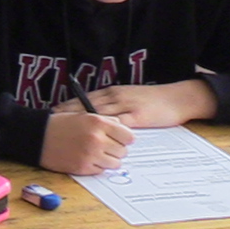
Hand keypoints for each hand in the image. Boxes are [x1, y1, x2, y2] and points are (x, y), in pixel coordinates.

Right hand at [40, 112, 134, 174]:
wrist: (36, 136)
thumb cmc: (59, 125)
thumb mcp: (84, 115)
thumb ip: (107, 121)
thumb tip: (123, 130)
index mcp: (98, 123)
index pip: (129, 136)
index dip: (124, 138)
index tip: (118, 139)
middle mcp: (97, 139)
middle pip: (123, 151)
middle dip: (116, 150)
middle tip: (104, 147)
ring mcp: (90, 155)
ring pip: (115, 164)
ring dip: (108, 160)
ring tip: (95, 153)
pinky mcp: (83, 168)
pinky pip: (101, 171)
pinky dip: (96, 166)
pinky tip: (86, 158)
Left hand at [54, 80, 217, 128]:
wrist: (177, 98)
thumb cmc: (153, 100)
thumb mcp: (128, 98)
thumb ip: (112, 105)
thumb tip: (93, 114)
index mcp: (112, 93)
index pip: (85, 99)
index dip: (68, 105)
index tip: (52, 112)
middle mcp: (116, 97)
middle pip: (87, 105)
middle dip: (68, 113)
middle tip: (52, 120)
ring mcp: (126, 106)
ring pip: (100, 113)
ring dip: (82, 120)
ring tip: (67, 129)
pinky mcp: (137, 116)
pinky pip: (118, 123)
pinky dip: (105, 128)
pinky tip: (96, 135)